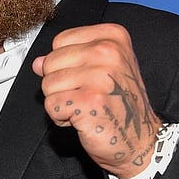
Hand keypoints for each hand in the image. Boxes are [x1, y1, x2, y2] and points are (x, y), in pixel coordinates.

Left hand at [31, 24, 161, 178]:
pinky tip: (82, 117)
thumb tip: (38, 62)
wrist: (140, 140)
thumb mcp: (101, 70)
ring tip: (84, 106)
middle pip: (51, 61)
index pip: (60, 40)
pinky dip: (61, 117)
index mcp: (113, 38)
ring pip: (48, 84)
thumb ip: (69, 59)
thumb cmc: (122, 105)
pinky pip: (51, 104)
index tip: (86, 76)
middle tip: (85, 94)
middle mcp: (109, 53)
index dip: (65, 62)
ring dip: (61, 101)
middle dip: (60, 83)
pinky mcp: (89, 101)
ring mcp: (99, 77)